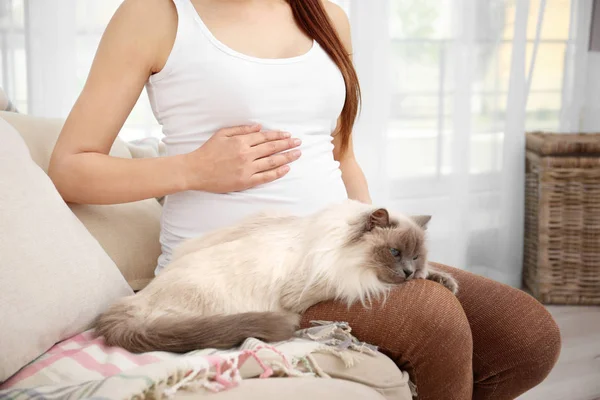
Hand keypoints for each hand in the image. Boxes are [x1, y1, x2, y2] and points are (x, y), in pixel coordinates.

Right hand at [182, 124, 301, 192]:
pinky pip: (265, 177)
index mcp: (241, 141)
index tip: (288, 135)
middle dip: (287, 144)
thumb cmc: (207, 151)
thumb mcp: (222, 134)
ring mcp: (247, 169)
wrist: (196, 170)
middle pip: (272, 148)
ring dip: (287, 157)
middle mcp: (246, 154)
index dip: (278, 135)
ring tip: (298, 154)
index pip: (265, 137)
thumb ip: (241, 129)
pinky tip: (287, 168)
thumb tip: (258, 127)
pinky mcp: (245, 181)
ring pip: (272, 161)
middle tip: (299, 142)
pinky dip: (277, 172)